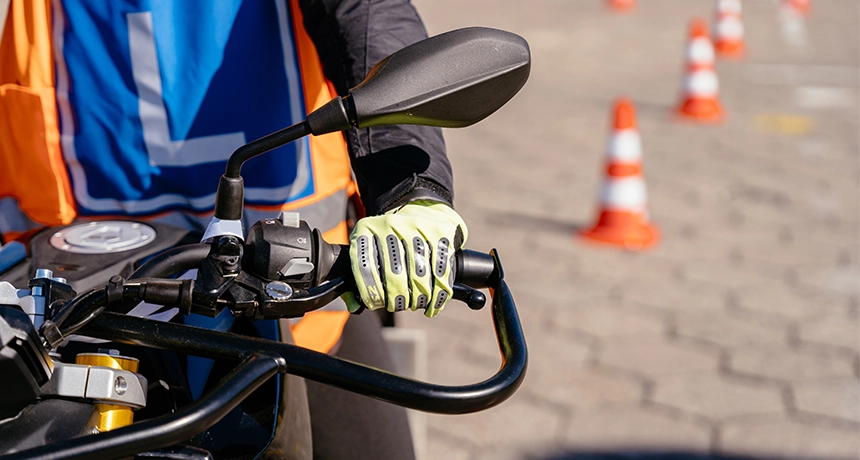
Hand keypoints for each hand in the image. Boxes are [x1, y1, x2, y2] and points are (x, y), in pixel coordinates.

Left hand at [346, 200, 467, 316]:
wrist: (420, 207)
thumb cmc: (390, 238)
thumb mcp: (368, 246)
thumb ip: (358, 276)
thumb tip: (353, 305)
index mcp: (367, 228)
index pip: (365, 267)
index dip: (370, 292)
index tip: (375, 304)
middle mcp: (390, 224)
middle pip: (394, 274)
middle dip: (397, 299)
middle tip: (398, 305)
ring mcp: (417, 227)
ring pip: (419, 276)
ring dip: (418, 298)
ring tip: (415, 304)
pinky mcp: (440, 233)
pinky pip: (440, 271)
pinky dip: (438, 293)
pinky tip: (432, 303)